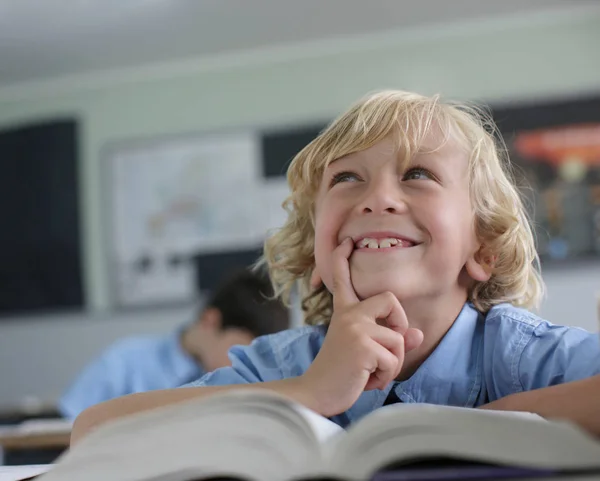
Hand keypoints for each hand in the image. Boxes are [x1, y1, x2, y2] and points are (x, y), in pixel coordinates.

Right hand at [299, 238, 423, 416]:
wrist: (316, 393)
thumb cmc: (340, 373)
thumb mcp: (365, 352)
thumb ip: (391, 340)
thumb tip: (417, 334)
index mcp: (344, 312)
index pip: (344, 280)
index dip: (343, 259)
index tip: (345, 242)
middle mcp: (349, 314)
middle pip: (391, 300)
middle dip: (399, 325)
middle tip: (385, 348)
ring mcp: (355, 328)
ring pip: (399, 340)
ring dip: (392, 364)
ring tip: (370, 373)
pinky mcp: (362, 346)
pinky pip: (394, 360)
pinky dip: (386, 376)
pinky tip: (367, 380)